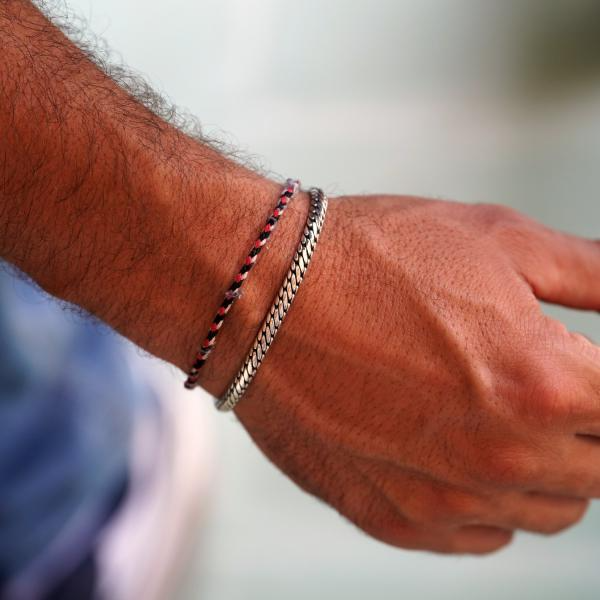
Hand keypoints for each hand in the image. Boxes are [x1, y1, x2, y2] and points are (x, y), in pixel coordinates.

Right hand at [234, 195, 599, 553]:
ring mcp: (444, 498)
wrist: (262, 294)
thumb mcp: (497, 238)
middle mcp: (501, 456)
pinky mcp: (391, 518)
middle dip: (589, 427)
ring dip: (543, 468)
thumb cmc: (369, 257)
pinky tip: (452, 450)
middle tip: (548, 387)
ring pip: (545, 510)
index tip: (587, 372)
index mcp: (544, 383)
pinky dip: (484, 500)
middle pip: (598, 469)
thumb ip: (593, 272)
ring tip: (496, 413)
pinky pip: (477, 535)